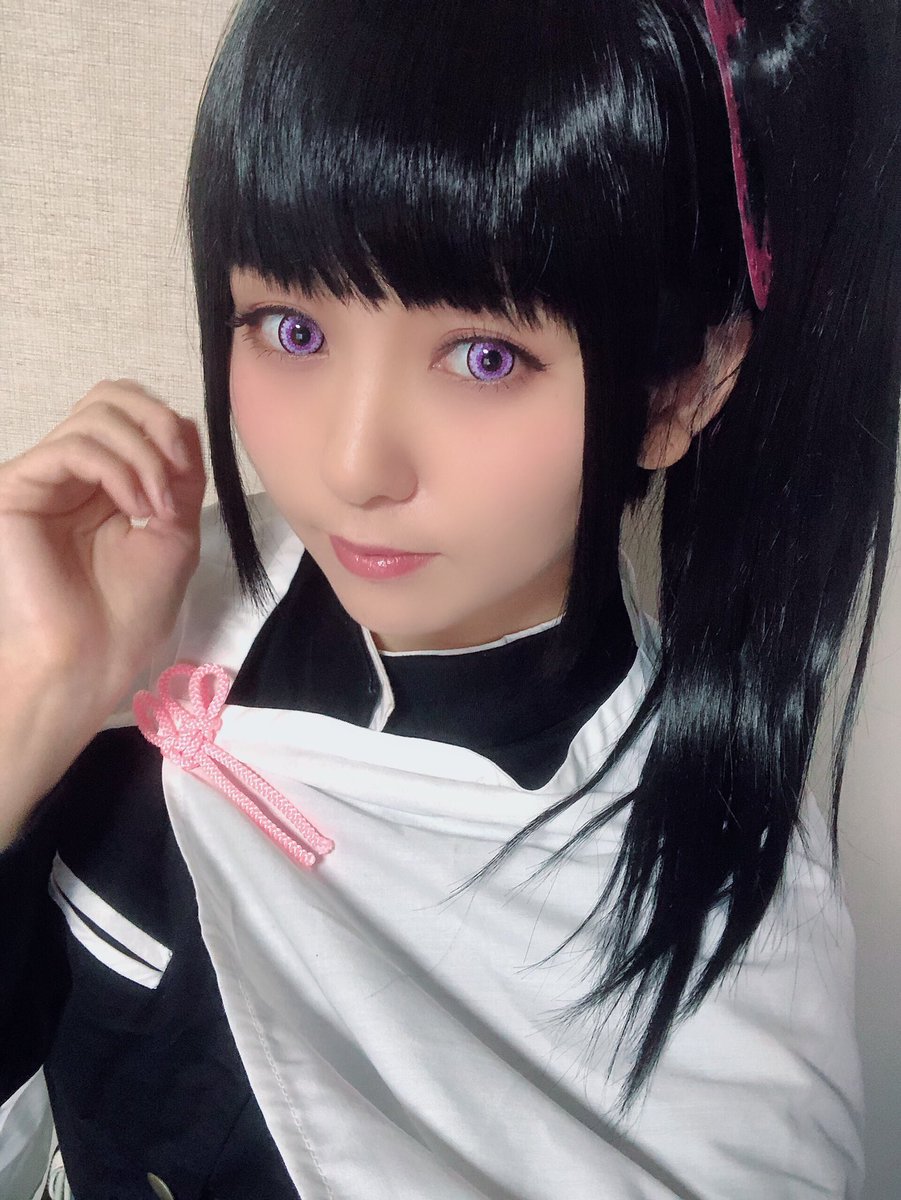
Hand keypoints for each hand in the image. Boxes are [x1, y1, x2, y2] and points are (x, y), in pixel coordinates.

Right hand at [0, 380, 206, 833]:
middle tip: (177, 472)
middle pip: (109, 396)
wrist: (93, 657)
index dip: (168, 425)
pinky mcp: (18, 488)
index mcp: (106, 479)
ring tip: (156, 507)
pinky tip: (134, 506)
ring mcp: (43, 477)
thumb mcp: (174, 531)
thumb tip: (183, 421)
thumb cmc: (131, 609)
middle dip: (155, 423)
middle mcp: (71, 472)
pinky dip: (117, 468)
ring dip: (143, 455)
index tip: (190, 473)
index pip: (132, 412)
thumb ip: (180, 476)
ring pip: (95, 416)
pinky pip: (73, 448)